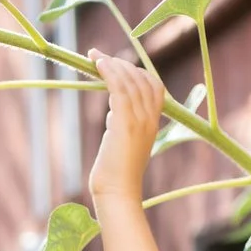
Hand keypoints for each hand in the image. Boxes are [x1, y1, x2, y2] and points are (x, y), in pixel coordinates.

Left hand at [87, 48, 164, 201]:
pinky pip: (119, 88)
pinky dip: (109, 72)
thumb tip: (113, 114)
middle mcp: (150, 119)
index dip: (138, 71)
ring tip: (94, 56)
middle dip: (120, 64)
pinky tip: (97, 64)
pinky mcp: (125, 123)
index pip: (155, 86)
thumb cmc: (116, 174)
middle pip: (141, 79)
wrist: (117, 193)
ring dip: (111, 64)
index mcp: (153, 124)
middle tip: (99, 57)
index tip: (117, 65)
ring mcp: (139, 121)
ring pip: (129, 81)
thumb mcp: (123, 144)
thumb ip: (122, 125)